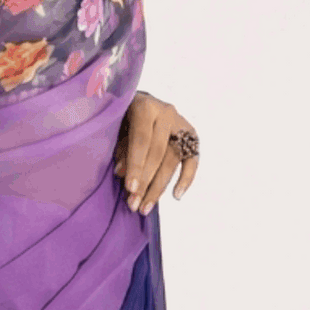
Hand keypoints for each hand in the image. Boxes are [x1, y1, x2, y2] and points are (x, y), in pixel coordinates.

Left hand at [112, 92, 199, 212]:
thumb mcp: (117, 127)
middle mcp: (166, 113)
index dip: (136, 166)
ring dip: (159, 187)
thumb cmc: (123, 116)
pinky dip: (187, 179)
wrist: (140, 102)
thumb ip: (121, 148)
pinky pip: (192, 160)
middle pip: (158, 153)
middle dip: (146, 182)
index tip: (130, 189)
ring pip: (173, 160)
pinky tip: (176, 196)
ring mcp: (180, 124)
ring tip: (146, 207)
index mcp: (145, 107)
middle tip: (134, 204)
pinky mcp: (191, 135)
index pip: (141, 141)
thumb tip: (122, 173)